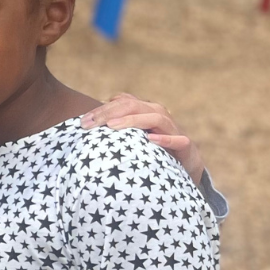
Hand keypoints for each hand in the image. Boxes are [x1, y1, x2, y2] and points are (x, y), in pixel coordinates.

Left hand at [84, 93, 205, 183]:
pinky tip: (150, 139)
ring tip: (112, 126)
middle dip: (110, 112)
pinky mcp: (187, 147)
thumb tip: (87, 122)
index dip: (102, 109)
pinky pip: (180, 140)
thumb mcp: (132, 137)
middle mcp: (160, 116)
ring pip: (157, 117)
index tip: (82, 122)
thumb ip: (115, 127)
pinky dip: (165, 139)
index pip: (122, 102)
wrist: (186, 166)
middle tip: (90, 123)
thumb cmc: (152, 150)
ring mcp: (175, 130)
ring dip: (133, 120)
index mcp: (146, 111)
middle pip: (135, 106)